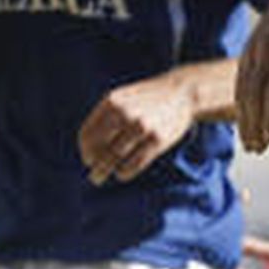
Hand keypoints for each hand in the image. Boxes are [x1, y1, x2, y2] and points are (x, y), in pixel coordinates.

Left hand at [78, 72, 197, 185]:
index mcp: (113, 102)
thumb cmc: (147, 98)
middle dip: (94, 165)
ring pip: (115, 158)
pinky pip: (134, 163)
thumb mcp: (123, 97)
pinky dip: (124, 172)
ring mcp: (143, 126)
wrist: (183, 92)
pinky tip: (122, 173)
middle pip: (100, 149)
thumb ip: (104, 116)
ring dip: (104, 171)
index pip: (88, 134)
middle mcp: (126, 114)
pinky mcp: (158, 139)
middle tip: (94, 177)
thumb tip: (86, 149)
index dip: (85, 150)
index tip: (88, 159)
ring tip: (101, 177)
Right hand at [235, 0, 268, 153]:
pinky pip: (241, 82)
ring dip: (244, 118)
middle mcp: (267, 52)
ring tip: (249, 142)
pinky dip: (241, 104)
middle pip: (254, 95)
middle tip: (258, 149)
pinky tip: (245, 120)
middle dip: (254, 124)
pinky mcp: (248, 51)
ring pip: (243, 90)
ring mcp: (254, 51)